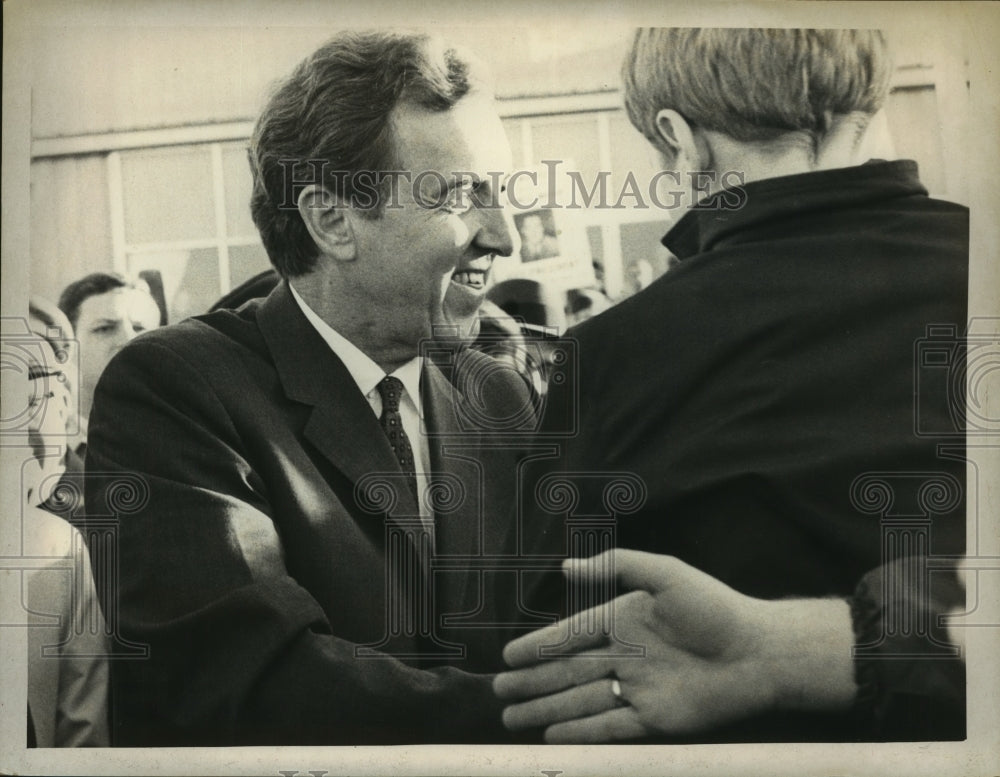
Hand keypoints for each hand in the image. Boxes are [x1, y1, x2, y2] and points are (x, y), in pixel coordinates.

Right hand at [493, 549, 854, 742]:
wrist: (760, 652)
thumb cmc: (715, 608)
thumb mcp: (666, 573)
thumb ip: (616, 566)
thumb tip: (566, 566)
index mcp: (624, 620)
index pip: (570, 635)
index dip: (538, 647)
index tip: (508, 657)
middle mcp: (626, 656)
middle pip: (568, 672)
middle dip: (532, 683)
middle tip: (499, 692)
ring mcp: (638, 689)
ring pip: (581, 702)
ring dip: (547, 711)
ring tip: (512, 719)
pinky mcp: (655, 719)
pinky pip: (610, 728)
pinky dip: (581, 733)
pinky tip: (552, 736)